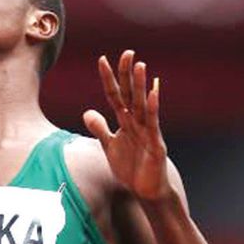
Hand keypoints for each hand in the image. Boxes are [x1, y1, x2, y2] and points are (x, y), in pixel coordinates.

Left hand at [83, 50, 168, 201]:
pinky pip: (154, 124)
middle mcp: (137, 123)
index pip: (115, 96)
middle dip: (127, 75)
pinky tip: (154, 93)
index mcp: (126, 123)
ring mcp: (148, 132)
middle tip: (127, 52)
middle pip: (131, 95)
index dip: (109, 79)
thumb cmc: (132, 169)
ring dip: (141, 86)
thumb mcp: (110, 147)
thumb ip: (100, 129)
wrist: (146, 191)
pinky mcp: (156, 144)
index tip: (102, 60)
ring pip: (142, 106)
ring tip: (140, 66)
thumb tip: (87, 111)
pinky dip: (153, 109)